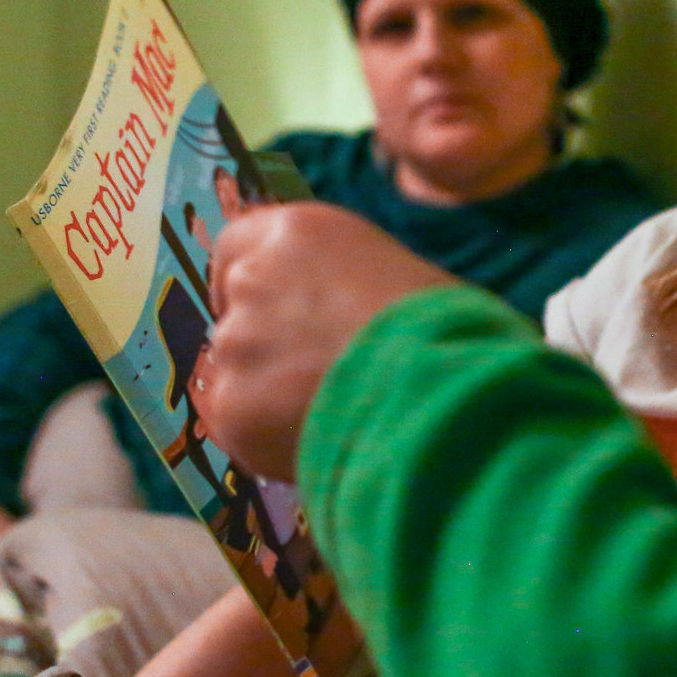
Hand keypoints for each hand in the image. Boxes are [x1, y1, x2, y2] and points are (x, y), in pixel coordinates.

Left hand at [195, 203, 454, 480]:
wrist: (437, 394)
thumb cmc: (446, 326)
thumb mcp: (393, 275)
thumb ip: (344, 286)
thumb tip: (341, 319)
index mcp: (295, 232)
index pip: (236, 246)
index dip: (253, 280)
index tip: (272, 310)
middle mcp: (252, 278)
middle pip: (236, 311)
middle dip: (265, 341)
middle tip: (312, 374)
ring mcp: (234, 344)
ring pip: (238, 373)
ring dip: (267, 393)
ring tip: (326, 416)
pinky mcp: (230, 407)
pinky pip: (241, 425)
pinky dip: (269, 438)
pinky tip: (317, 444)